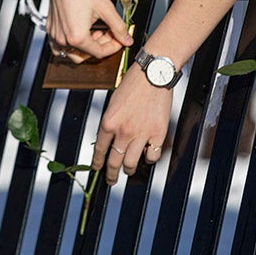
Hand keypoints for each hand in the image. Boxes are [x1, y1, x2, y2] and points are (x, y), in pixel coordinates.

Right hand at [46, 0, 130, 61]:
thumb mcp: (105, 8)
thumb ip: (118, 27)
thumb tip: (126, 39)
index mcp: (77, 36)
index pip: (99, 52)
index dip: (113, 47)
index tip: (119, 39)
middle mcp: (63, 38)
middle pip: (86, 55)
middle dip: (100, 46)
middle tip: (109, 33)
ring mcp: (55, 34)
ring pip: (72, 52)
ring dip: (86, 46)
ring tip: (96, 31)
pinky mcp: (51, 27)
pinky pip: (60, 45)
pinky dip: (72, 43)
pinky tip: (81, 31)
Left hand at [92, 64, 170, 183]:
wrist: (154, 74)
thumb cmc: (133, 83)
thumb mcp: (114, 102)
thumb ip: (111, 122)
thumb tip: (110, 139)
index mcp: (108, 122)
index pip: (99, 150)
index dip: (97, 163)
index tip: (97, 169)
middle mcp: (123, 131)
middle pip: (114, 161)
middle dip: (110, 174)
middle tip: (111, 180)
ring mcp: (141, 134)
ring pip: (132, 163)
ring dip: (129, 170)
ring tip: (128, 170)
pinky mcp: (158, 134)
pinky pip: (152, 156)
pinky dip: (149, 158)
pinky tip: (147, 155)